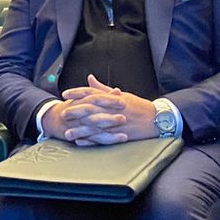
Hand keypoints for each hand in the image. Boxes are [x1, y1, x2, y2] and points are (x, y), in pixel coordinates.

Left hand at [43, 77, 157, 146]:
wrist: (157, 119)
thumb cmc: (138, 106)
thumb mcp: (122, 94)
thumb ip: (103, 88)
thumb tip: (89, 78)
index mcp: (113, 98)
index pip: (92, 93)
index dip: (77, 93)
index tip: (65, 94)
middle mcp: (113, 109)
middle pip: (91, 109)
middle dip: (75, 111)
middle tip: (62, 113)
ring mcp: (117, 123)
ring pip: (95, 126)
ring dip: (80, 130)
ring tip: (67, 133)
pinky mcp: (120, 135)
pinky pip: (103, 138)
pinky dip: (92, 140)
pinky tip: (81, 142)